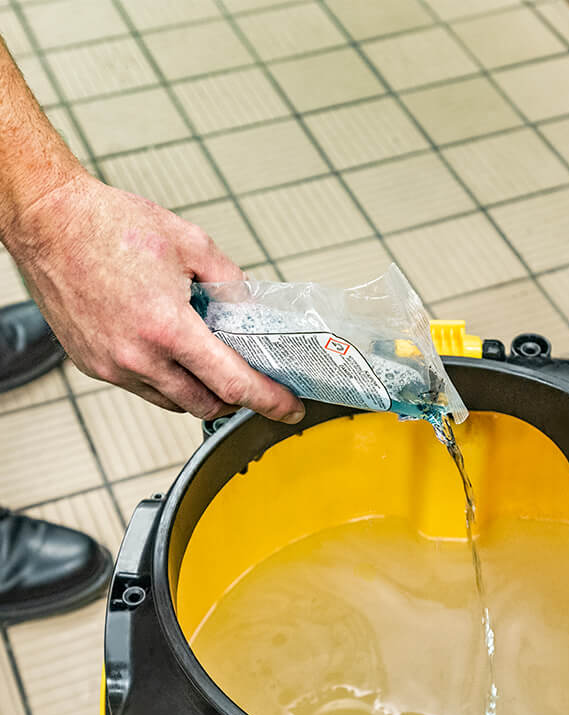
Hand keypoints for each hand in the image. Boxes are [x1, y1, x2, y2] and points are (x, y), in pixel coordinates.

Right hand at [5, 172, 303, 422]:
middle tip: (252, 379)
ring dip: (200, 391)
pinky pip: (143, 389)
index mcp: (166, 328)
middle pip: (206, 405)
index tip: (289, 409)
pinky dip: (166, 381)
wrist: (47, 220)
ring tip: (208, 359)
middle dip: (236, 399)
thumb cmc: (109, 225)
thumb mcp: (192, 244)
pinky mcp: (92, 366)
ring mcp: (111, 366)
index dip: (269, 401)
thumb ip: (232, 283)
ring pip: (174, 402)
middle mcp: (137, 356)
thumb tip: (256, 312)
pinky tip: (171, 352)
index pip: (232, 384)